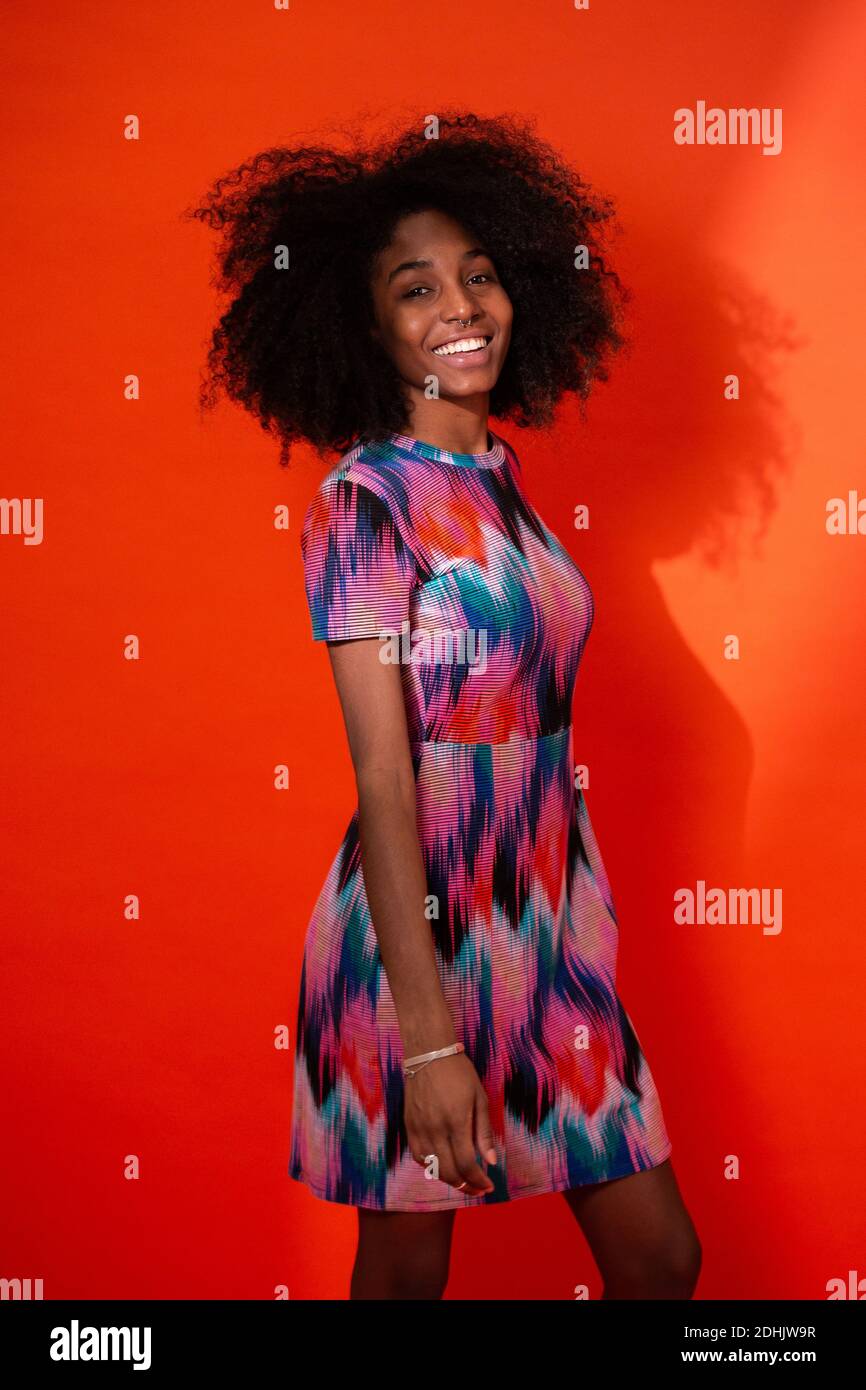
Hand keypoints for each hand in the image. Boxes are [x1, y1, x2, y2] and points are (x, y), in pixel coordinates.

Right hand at [404, 1052, 497, 1195]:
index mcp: (456, 1122)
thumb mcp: (480, 1098)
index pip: (467, 1164)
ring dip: (448, 1179)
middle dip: (465, 1186)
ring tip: (462, 1180)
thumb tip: (491, 1161)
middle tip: (477, 1189)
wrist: (428, 1053)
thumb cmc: (459, 1073)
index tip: (488, 1186)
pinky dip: (430, 1167)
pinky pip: (417, 1156)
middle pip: (448, 1171)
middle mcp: (435, 1129)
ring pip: (431, 1168)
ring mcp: (419, 1129)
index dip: (478, 1181)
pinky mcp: (408, 1126)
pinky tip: (441, 1166)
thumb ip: (484, 1132)